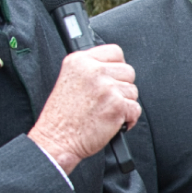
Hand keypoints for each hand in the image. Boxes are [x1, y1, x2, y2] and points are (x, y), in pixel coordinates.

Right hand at [30, 45, 139, 173]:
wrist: (56, 140)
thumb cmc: (61, 118)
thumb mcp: (68, 80)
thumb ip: (90, 69)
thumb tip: (114, 67)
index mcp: (79, 61)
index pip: (115, 52)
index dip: (117, 67)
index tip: (112, 78)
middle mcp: (93, 70)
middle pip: (128, 71)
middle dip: (122, 87)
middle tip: (107, 100)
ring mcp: (106, 87)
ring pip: (133, 91)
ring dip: (125, 103)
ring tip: (106, 112)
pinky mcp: (116, 105)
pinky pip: (135, 108)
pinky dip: (129, 119)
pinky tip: (114, 122)